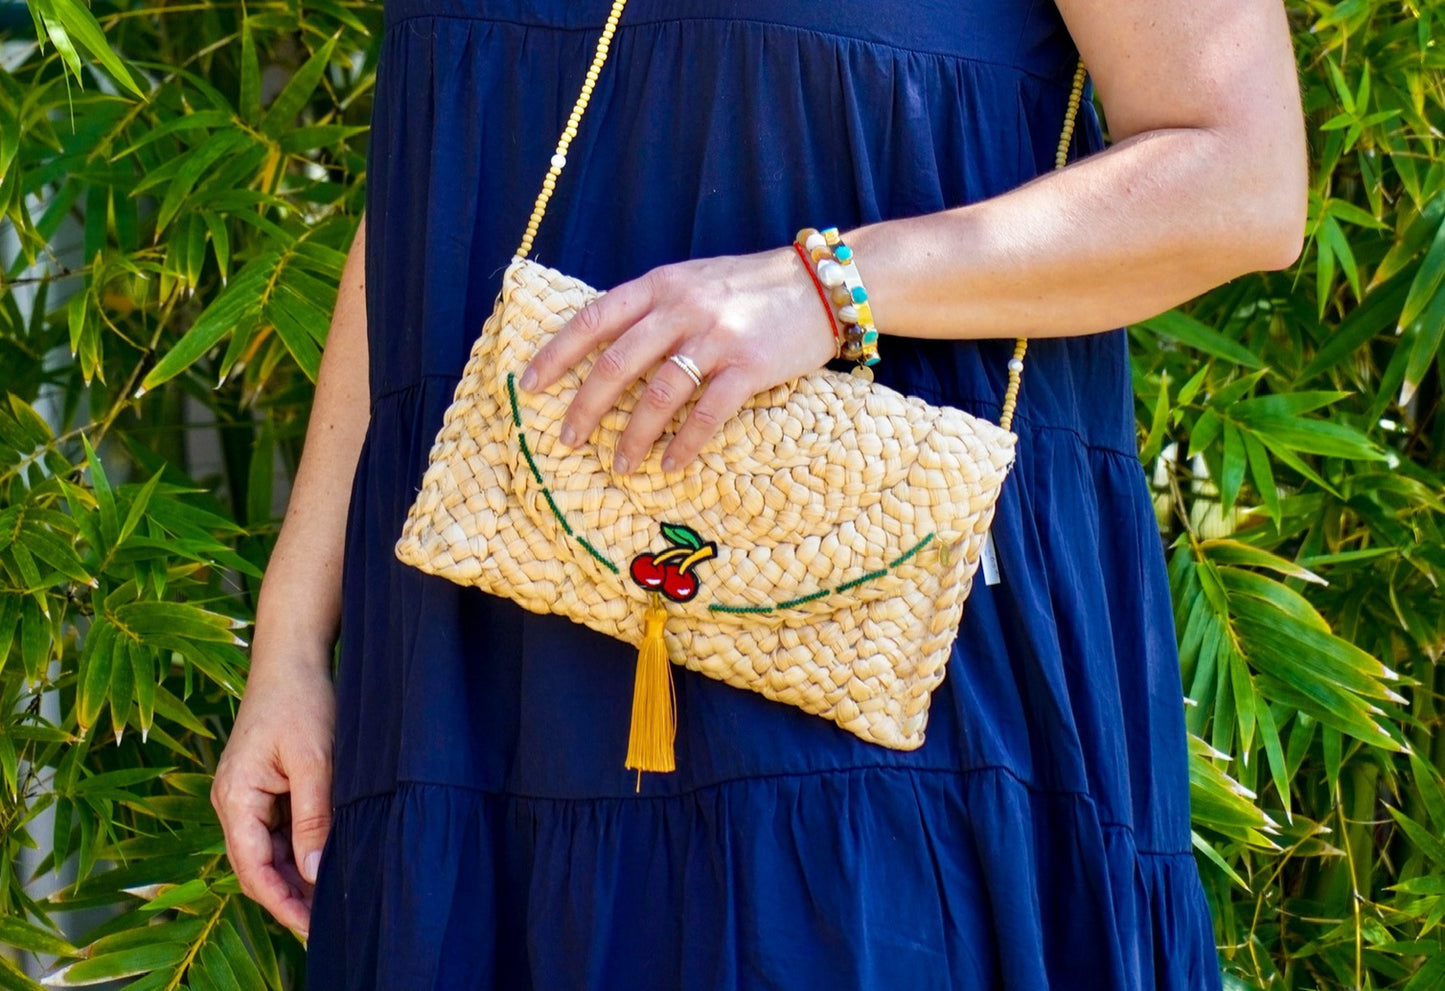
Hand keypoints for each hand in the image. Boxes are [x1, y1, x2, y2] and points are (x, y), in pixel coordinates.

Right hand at [211, 653, 335, 939]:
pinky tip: (325, 865)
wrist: (293, 658)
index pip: (252, 868)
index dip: (282, 903)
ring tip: (330, 904)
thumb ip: (314, 818)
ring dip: (295, 877)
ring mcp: (247, 796)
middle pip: (257, 866)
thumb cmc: (302, 701)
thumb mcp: (315, 760)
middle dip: (289, 898)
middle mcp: (233, 802)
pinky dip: (298, 852)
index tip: (312, 928)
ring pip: (268, 852)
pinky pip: (277, 832)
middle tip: (327, 926)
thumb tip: (315, 872)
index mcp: (235, 797)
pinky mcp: (265, 787)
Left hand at [519, 246, 836, 472]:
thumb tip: (607, 347)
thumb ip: (654, 308)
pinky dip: (683, 445)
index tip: (530, 386)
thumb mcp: (694, 282)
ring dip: (632, 437)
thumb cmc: (753, 288)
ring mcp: (716, 337)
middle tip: (567, 440)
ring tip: (620, 465)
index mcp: (661, 285)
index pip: (593, 320)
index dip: (556, 355)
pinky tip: (669, 465)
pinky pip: (706, 414)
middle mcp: (682, 308)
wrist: (823, 283)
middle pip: (616, 363)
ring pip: (657, 395)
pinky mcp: (749, 367)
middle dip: (585, 407)